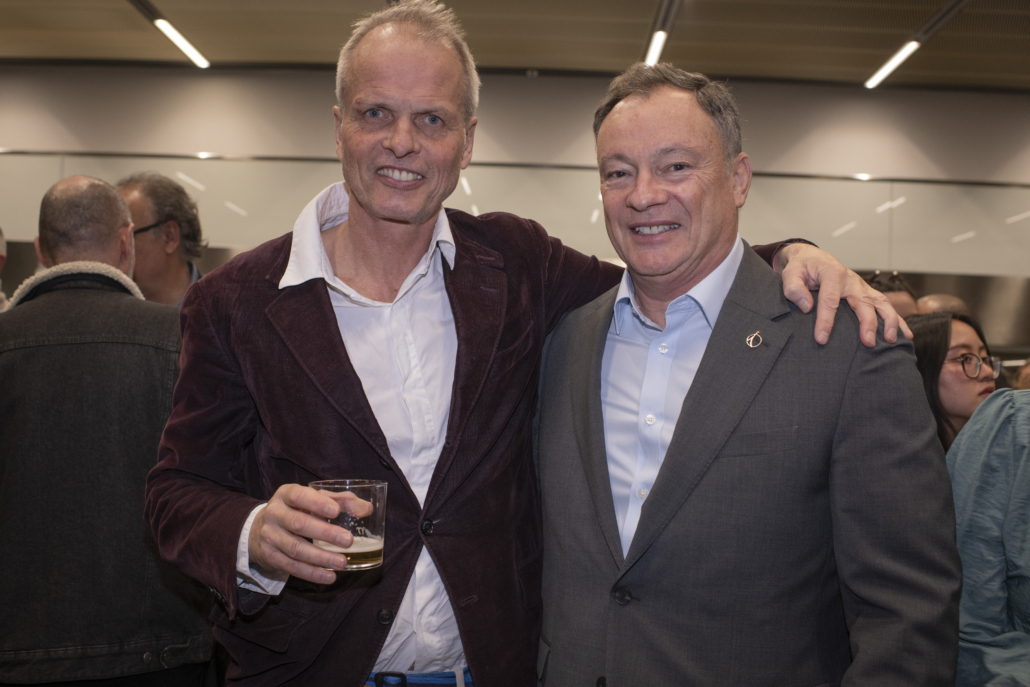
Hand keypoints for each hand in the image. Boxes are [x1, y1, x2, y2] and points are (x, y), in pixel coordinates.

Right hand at [248, 483, 359, 584]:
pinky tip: (329, 576)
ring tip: (342, 562)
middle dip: (325, 533)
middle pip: (299, 524)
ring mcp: (270, 536)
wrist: (257, 531)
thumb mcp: (313, 500)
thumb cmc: (295, 511)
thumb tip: (367, 509)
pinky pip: (291, 567)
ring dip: (321, 557)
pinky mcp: (269, 557)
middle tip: (348, 540)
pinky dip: (312, 573)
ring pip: (295, 548)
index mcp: (286, 494)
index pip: (299, 496)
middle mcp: (274, 514)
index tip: (336, 511)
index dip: (317, 503)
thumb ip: (341, 501)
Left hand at [775, 243, 912, 346]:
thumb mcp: (791, 273)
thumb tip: (807, 307)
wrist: (812, 258)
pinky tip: (905, 336)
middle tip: (867, 343)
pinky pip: (884, 306)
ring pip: (880, 303)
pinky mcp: (866, 293)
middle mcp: (851, 280)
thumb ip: (794, 288)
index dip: (826, 321)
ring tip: (890, 341)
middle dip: (867, 323)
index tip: (821, 339)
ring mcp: (861, 286)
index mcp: (832, 274)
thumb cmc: (801, 267)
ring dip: (889, 321)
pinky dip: (897, 320)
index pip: (830, 300)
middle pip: (863, 302)